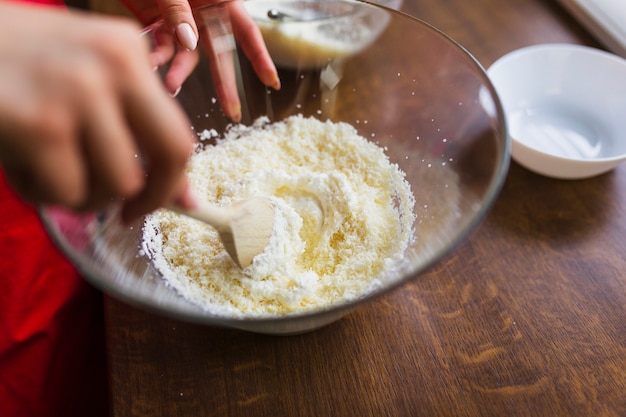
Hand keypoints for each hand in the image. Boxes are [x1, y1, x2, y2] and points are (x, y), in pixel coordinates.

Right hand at [0, 2, 194, 221]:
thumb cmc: (20, 63)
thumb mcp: (87, 75)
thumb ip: (135, 125)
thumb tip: (184, 196)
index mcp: (128, 50)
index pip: (179, 133)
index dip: (174, 181)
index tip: (168, 204)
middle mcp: (113, 66)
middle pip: (167, 158)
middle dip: (149, 198)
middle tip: (123, 214)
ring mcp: (77, 93)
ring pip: (115, 185)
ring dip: (85, 196)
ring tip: (52, 173)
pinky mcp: (37, 124)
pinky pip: (65, 192)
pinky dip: (44, 194)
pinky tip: (21, 166)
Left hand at [123, 0, 279, 120]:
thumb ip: (180, 9)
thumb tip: (189, 43)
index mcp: (222, 0)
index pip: (247, 33)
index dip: (260, 58)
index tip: (271, 82)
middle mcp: (205, 13)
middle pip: (220, 54)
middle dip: (225, 84)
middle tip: (232, 111)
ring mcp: (182, 21)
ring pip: (187, 56)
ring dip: (179, 72)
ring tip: (171, 87)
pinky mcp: (158, 23)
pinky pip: (161, 46)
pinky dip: (155, 54)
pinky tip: (149, 60)